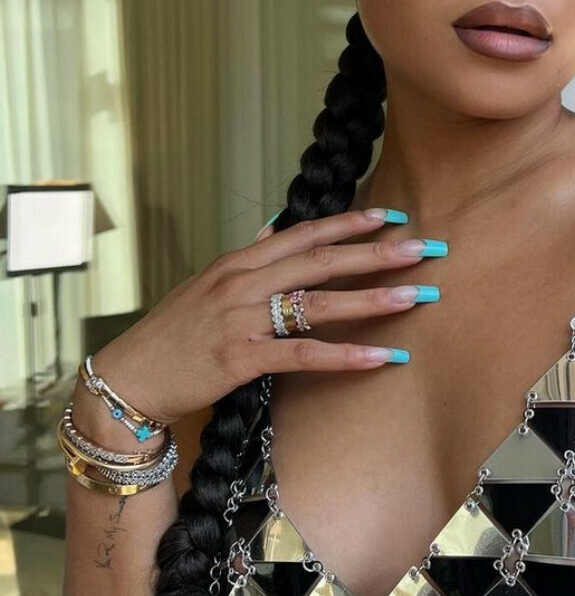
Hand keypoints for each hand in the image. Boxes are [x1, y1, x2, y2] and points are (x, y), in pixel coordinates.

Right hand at [84, 210, 443, 424]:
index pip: (304, 234)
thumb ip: (247, 257)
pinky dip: (345, 355)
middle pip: (322, 261)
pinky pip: (303, 354)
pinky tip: (381, 357)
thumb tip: (273, 228)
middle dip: (377, 253)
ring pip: (319, 303)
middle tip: (424, 248)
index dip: (350, 224)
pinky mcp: (241, 358)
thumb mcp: (206, 285)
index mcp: (238, 262)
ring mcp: (242, 318)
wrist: (129, 378)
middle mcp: (242, 283)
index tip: (392, 217)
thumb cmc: (173, 335)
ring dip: (372, 298)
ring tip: (416, 294)